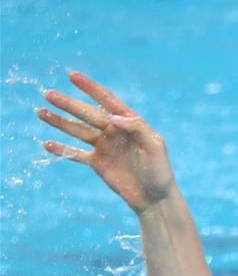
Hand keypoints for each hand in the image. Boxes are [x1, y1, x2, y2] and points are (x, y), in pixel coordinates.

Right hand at [38, 71, 175, 215]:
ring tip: (41, 112)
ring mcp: (104, 147)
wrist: (155, 199)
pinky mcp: (98, 163)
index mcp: (129, 123)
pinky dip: (62, 149)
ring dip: (60, 122)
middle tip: (48, 94)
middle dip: (68, 104)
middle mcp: (114, 131)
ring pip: (78, 130)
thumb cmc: (159, 172)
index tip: (72, 76)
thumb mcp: (154, 147)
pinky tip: (47, 144)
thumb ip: (137, 128)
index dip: (90, 88)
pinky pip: (77, 154)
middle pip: (87, 114)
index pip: (107, 101)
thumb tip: (114, 117)